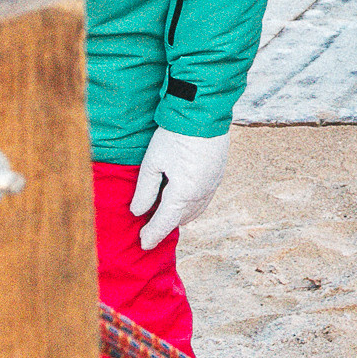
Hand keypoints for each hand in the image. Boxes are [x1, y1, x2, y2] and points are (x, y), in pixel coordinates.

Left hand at [131, 127, 229, 249]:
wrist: (204, 113)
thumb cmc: (174, 136)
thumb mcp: (152, 162)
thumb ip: (145, 190)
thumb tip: (138, 212)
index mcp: (183, 193)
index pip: (165, 223)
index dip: (152, 235)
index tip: (143, 244)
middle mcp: (201, 194)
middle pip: (180, 220)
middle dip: (164, 224)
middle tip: (147, 224)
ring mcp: (212, 186)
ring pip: (193, 212)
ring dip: (178, 215)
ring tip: (162, 212)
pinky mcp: (217, 177)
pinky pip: (202, 200)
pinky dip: (189, 205)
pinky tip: (180, 198)